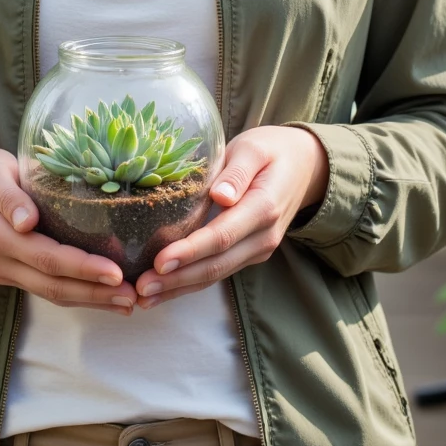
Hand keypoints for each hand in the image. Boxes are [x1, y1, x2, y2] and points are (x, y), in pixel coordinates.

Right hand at [0, 146, 137, 311]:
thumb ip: (9, 195)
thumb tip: (27, 221)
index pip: (46, 257)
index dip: (82, 267)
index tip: (116, 272)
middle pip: (53, 285)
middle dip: (95, 293)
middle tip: (134, 296)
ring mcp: (4, 271)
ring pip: (51, 293)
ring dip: (91, 300)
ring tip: (127, 302)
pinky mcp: (11, 272)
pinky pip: (46, 288)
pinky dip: (77, 294)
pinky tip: (104, 294)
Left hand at [133, 125, 328, 308]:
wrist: (305, 167)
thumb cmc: (272, 150)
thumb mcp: (254, 148)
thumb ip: (238, 171)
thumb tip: (220, 196)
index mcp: (263, 208)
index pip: (222, 236)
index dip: (190, 252)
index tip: (160, 261)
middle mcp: (263, 236)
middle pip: (216, 265)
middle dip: (177, 279)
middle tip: (141, 288)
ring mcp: (257, 249)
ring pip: (216, 274)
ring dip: (179, 288)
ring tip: (144, 297)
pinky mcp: (249, 253)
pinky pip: (218, 271)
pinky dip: (189, 282)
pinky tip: (164, 288)